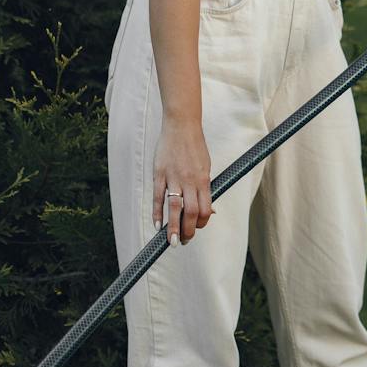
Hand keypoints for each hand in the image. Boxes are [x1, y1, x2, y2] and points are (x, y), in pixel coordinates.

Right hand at [152, 118, 213, 245]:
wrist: (182, 125)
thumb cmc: (195, 147)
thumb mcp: (206, 166)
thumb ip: (206, 188)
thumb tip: (210, 210)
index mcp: (203, 179)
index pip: (205, 209)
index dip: (201, 222)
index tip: (197, 228)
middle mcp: (190, 180)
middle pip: (190, 212)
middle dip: (188, 231)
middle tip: (184, 241)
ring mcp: (173, 177)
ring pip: (174, 208)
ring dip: (173, 228)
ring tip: (171, 242)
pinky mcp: (159, 173)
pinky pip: (158, 196)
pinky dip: (157, 212)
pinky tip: (157, 225)